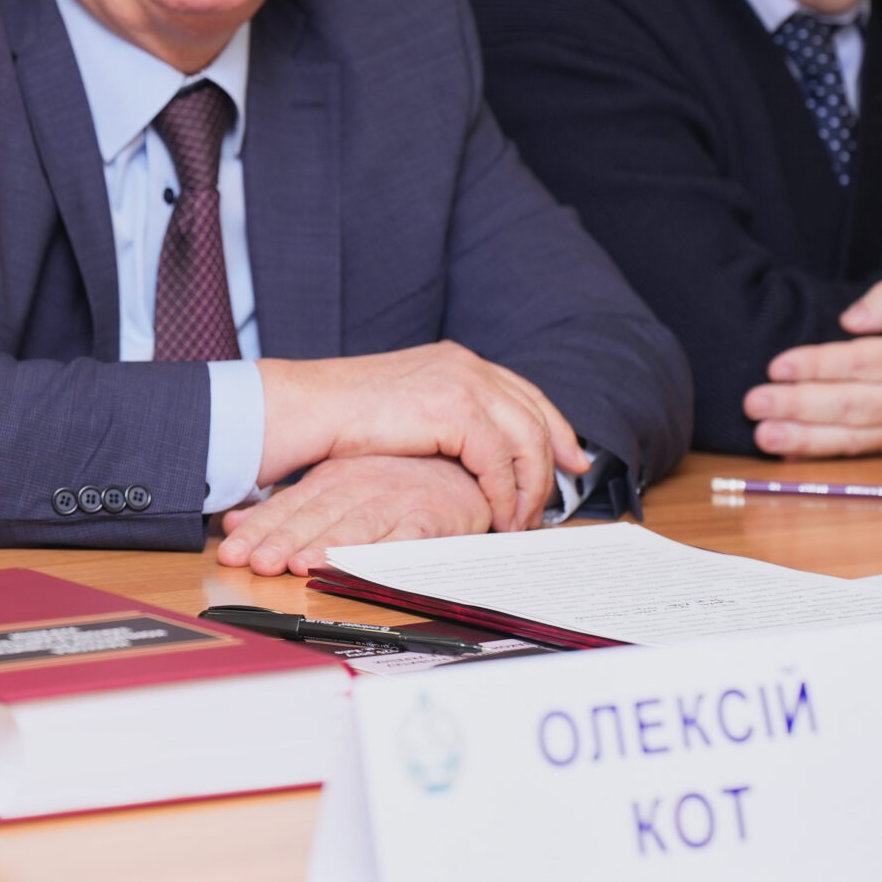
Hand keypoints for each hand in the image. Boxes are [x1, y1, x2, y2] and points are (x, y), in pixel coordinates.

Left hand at [216, 455, 490, 575]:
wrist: (461, 469)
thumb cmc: (393, 482)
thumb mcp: (334, 487)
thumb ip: (285, 509)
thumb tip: (232, 525)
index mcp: (331, 479)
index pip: (287, 507)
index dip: (258, 531)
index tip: (231, 554)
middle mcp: (359, 486)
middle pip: (315, 517)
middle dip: (284, 541)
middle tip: (258, 564)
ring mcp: (394, 501)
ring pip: (356, 526)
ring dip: (328, 546)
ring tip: (300, 565)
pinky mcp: (429, 519)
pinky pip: (407, 538)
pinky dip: (387, 552)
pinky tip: (367, 567)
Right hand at [258, 343, 589, 531]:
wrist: (308, 409)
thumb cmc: (342, 418)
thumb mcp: (407, 410)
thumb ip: (444, 420)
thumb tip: (472, 455)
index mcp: (456, 361)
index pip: (525, 394)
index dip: (556, 429)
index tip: (573, 460)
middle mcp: (467, 365)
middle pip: (536, 415)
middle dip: (553, 464)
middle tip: (552, 503)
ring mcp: (464, 383)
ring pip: (527, 440)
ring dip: (528, 487)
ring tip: (517, 520)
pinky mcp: (456, 409)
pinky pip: (500, 460)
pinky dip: (504, 494)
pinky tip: (496, 516)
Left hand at [746, 279, 881, 455]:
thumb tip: (850, 319)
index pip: (861, 363)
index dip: (817, 365)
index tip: (778, 365)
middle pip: (849, 404)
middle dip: (796, 405)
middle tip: (753, 402)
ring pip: (850, 436)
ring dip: (802, 438)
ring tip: (763, 436)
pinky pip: (859, 453)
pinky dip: (821, 455)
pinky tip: (787, 453)